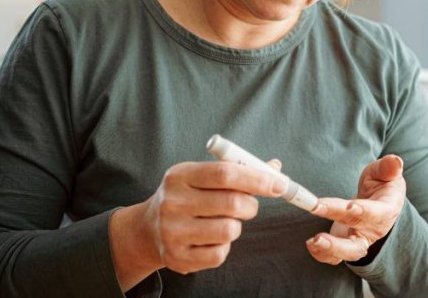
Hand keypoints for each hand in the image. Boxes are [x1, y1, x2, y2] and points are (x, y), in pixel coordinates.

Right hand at [110, 159, 284, 289]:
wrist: (148, 229)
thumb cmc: (187, 197)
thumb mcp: (203, 176)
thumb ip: (239, 171)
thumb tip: (276, 169)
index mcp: (180, 175)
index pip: (225, 173)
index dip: (257, 178)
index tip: (279, 184)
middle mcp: (172, 202)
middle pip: (232, 203)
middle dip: (251, 205)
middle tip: (249, 206)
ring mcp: (172, 232)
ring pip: (229, 230)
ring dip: (236, 226)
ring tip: (224, 221)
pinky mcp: (176, 257)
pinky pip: (220, 254)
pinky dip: (224, 247)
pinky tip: (212, 239)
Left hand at [306, 155, 405, 264]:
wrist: (377, 200)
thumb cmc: (381, 184)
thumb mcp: (385, 172)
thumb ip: (388, 167)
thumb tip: (396, 161)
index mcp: (386, 210)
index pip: (377, 213)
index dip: (364, 211)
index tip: (350, 206)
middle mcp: (373, 229)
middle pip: (358, 238)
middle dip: (338, 239)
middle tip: (318, 232)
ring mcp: (360, 239)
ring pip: (348, 252)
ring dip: (330, 249)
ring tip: (313, 241)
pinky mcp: (346, 245)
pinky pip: (335, 257)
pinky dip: (322, 254)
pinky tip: (310, 243)